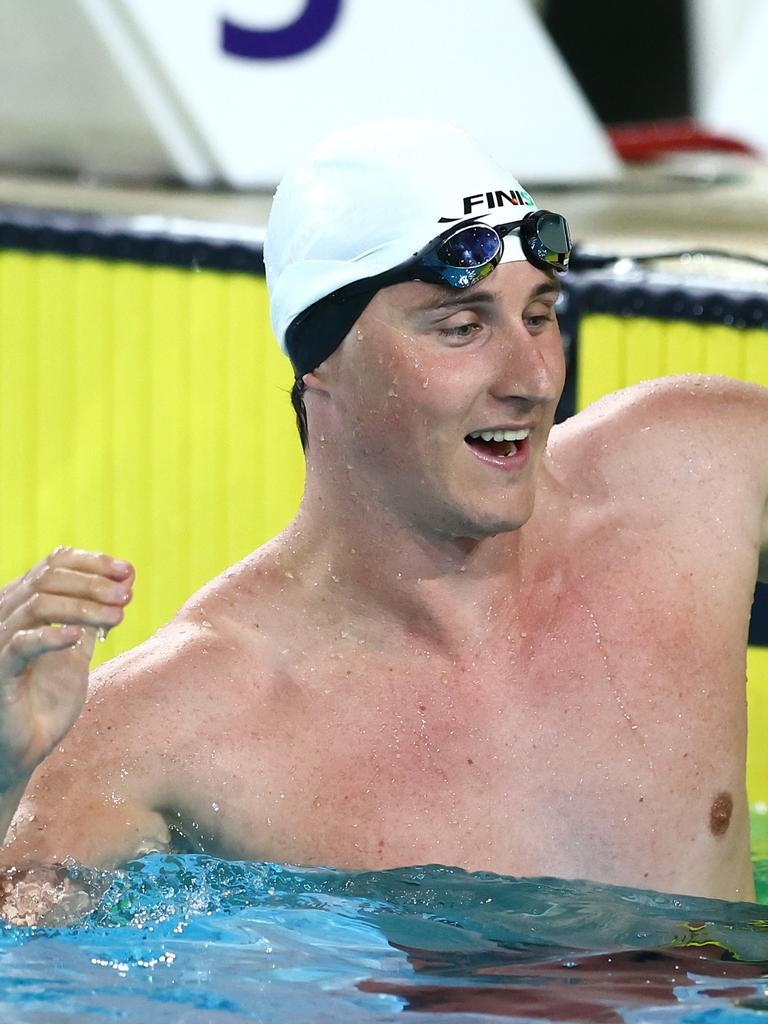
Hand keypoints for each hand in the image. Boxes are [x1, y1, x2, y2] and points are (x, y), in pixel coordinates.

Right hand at [0, 547, 133, 789]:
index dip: (93, 562)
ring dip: (84, 606)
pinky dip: (52, 635)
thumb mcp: (76, 653)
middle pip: (48, 577)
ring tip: (116, 616)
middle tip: (127, 594)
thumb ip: (92, 620)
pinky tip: (80, 636)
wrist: (24, 750)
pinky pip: (21, 644)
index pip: (54, 564)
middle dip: (94, 582)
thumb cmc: (44, 701)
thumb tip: (123, 584)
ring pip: (39, 603)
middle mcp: (4, 616)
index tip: (128, 571)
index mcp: (21, 606)